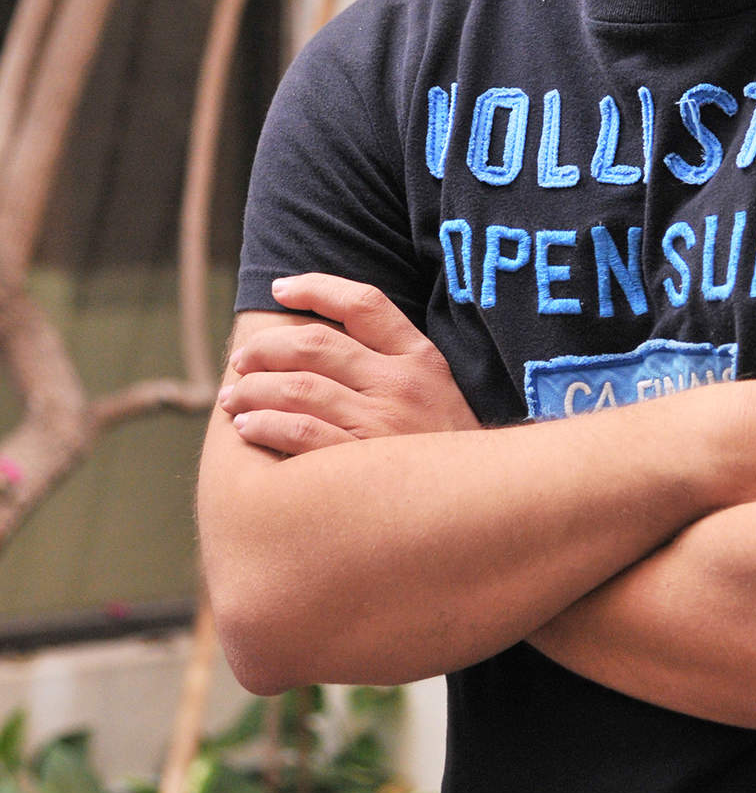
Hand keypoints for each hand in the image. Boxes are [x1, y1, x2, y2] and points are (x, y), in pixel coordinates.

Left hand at [219, 274, 479, 454]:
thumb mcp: (437, 392)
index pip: (363, 303)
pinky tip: (248, 428)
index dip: (315, 288)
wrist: (485, 505)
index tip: (280, 288)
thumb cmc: (447, 450)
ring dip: (254, 389)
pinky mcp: (362, 465)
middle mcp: (401, 385)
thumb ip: (393, 363)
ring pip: (299, 389)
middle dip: (267, 348)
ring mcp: (381, 425)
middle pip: (317, 345)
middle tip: (242, 359)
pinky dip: (265, 426)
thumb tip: (325, 343)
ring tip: (233, 397)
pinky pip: (299, 434)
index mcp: (420, 358)